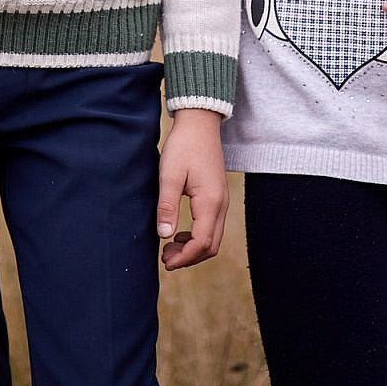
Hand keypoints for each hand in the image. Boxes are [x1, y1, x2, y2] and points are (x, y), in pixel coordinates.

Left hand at [156, 109, 227, 269]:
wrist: (200, 123)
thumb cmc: (183, 146)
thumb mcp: (169, 175)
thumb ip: (167, 206)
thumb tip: (164, 235)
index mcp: (209, 202)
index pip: (202, 243)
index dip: (184, 258)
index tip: (165, 262)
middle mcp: (221, 204)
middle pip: (211, 246)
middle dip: (189, 258)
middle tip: (165, 258)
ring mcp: (222, 201)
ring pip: (213, 238)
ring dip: (193, 248)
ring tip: (169, 247)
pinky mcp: (218, 197)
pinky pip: (212, 226)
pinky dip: (197, 237)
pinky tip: (179, 233)